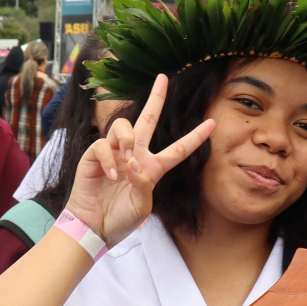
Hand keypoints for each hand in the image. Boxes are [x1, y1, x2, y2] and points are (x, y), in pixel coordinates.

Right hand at [65, 74, 215, 248]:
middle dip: (155, 99)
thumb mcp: (141, 208)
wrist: (94, 227)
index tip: (212, 123)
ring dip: (127, 139)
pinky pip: (103, 145)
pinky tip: (111, 176)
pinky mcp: (94, 156)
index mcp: (152, 169)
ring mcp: (114, 154)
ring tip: (126, 159)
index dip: (195, 137)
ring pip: (124, 126)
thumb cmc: (120, 220)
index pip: (178, 149)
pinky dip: (109, 159)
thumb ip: (144, 186)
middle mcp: (134, 156)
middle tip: (163, 78)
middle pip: (147, 120)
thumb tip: (135, 163)